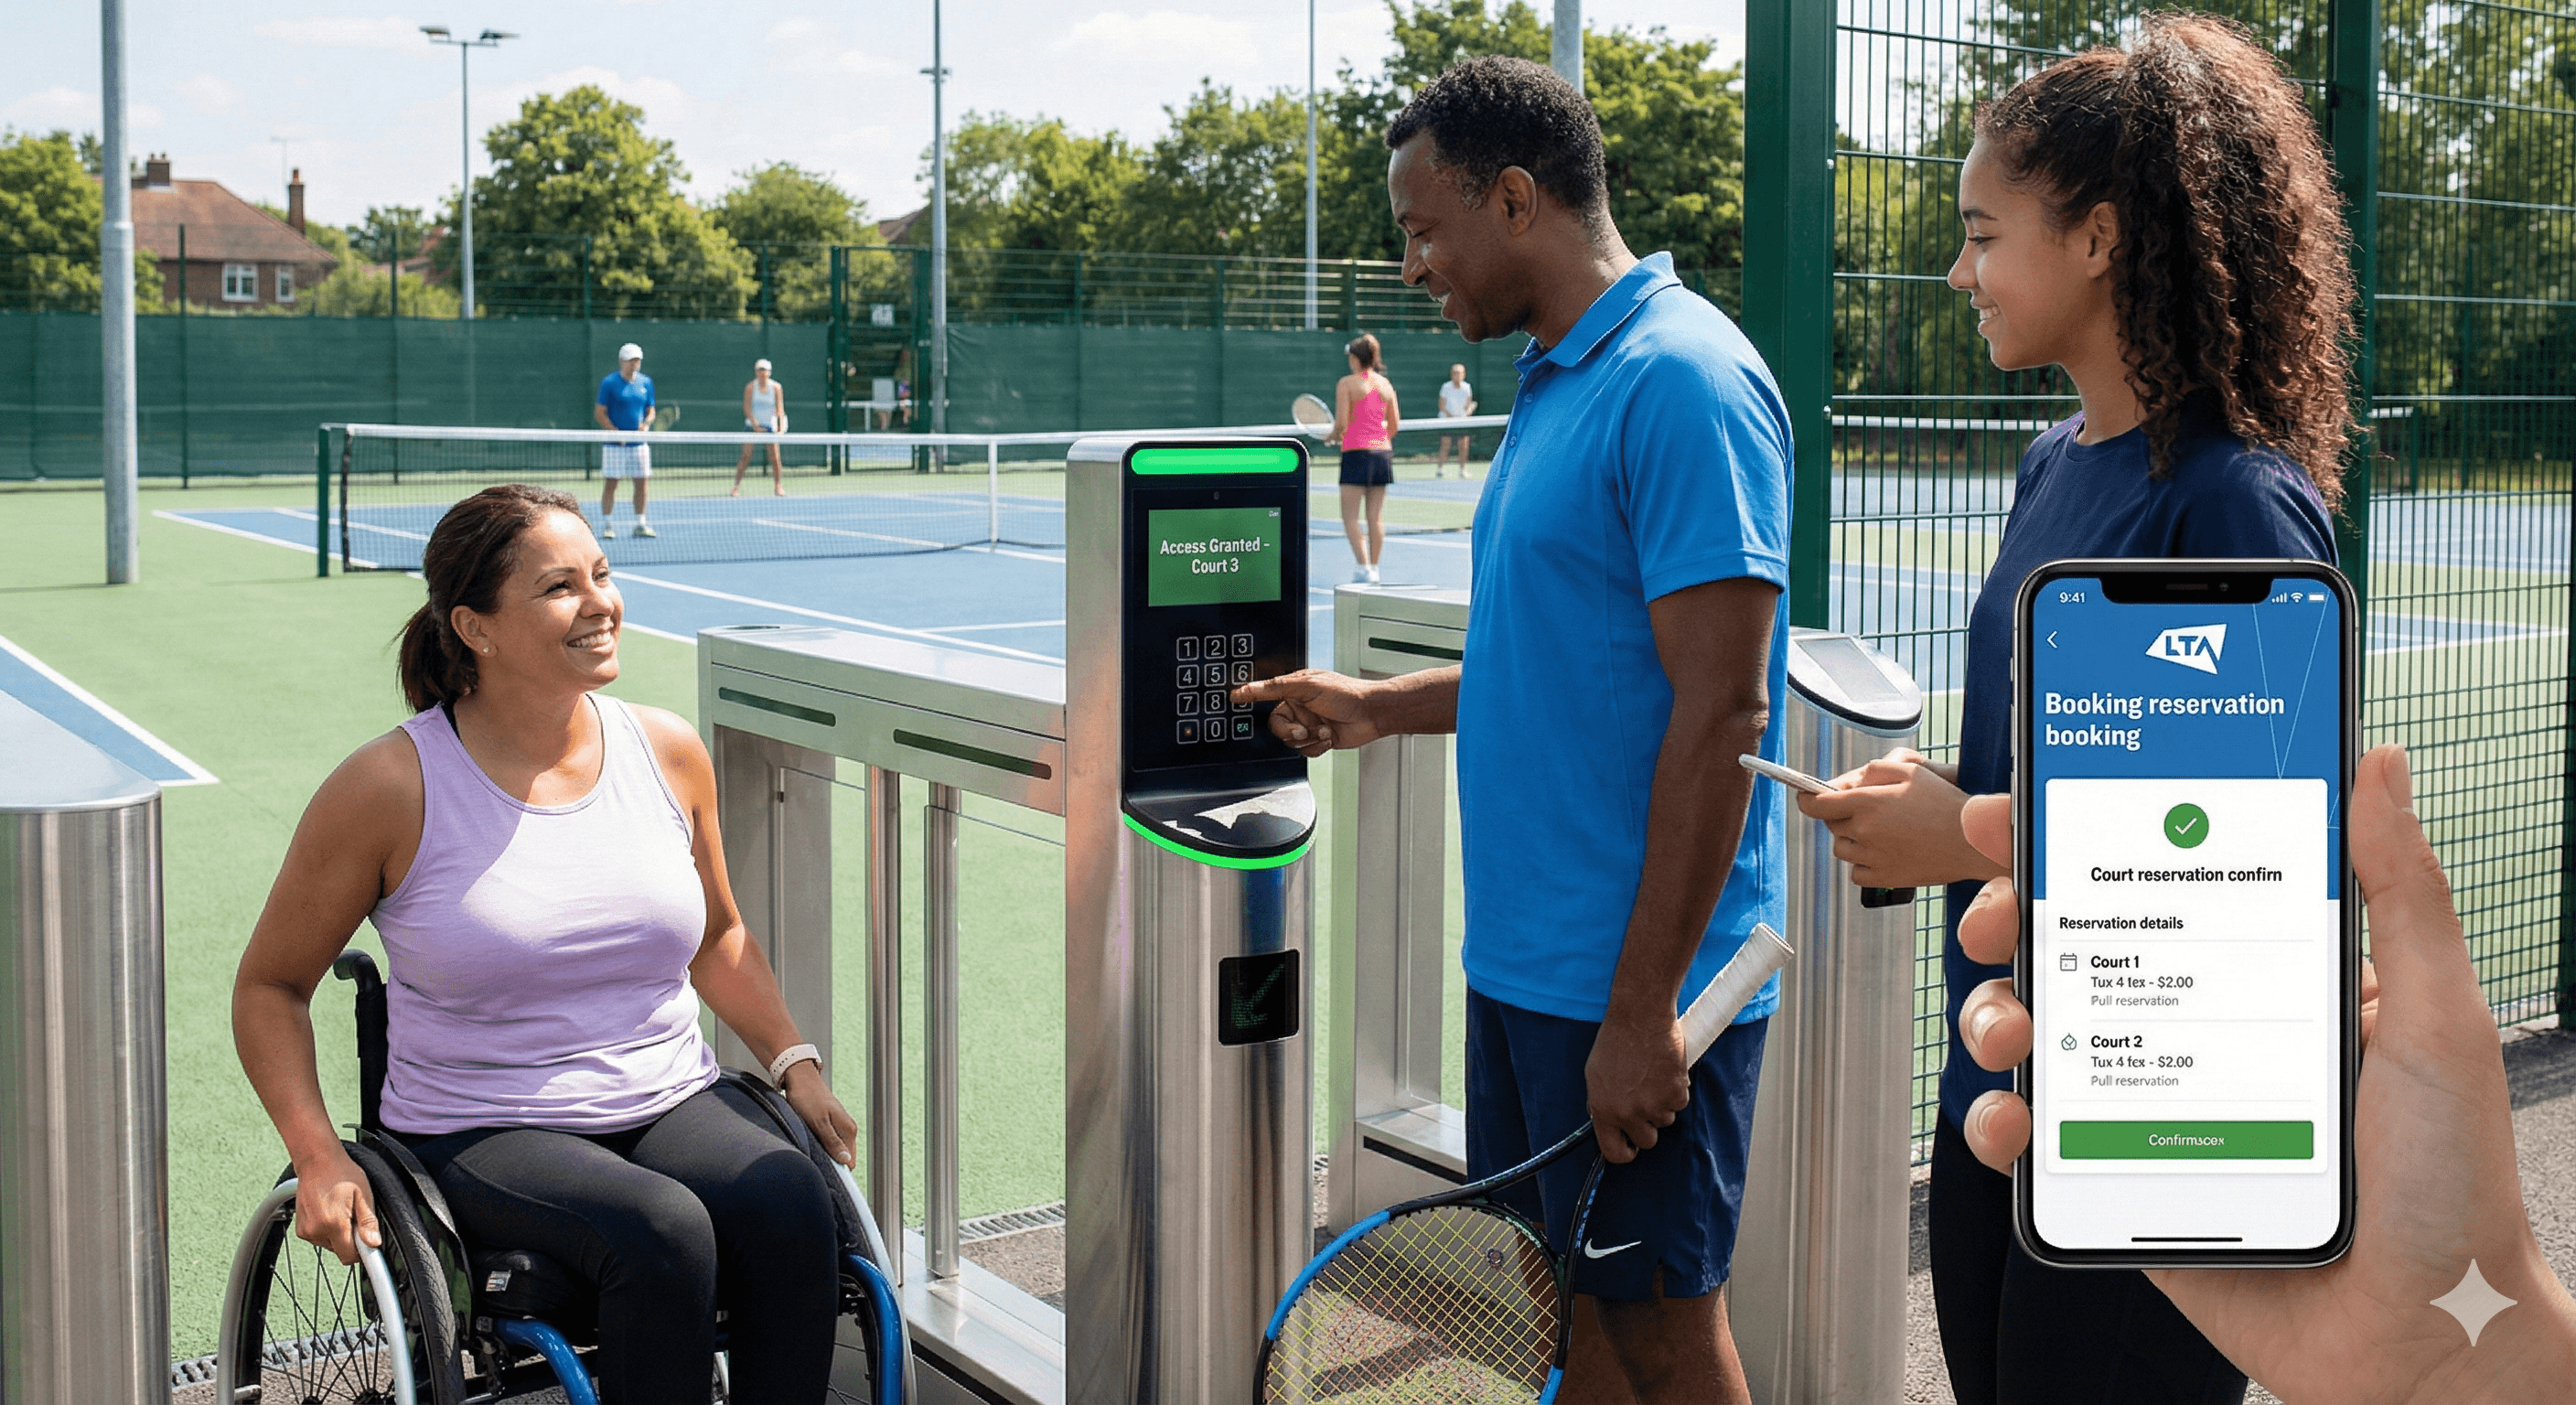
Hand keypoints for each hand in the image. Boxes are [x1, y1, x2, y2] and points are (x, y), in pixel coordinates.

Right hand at [293, 1145, 381, 1265]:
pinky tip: (329, 1211)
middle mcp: (316, 1230)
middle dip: (351, 1238)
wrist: (317, 1161)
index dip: (362, 1252)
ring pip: (331, 1244)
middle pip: (341, 1250)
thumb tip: (373, 1244)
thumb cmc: (341, 1173)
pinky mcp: (300, 1230)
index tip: (368, 1244)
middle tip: (353, 1214)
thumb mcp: (363, 1195)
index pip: (349, 1256)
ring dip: (339, 1233)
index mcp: (333, 1223)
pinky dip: (328, 1229)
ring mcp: (306, 1231)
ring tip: (340, 1209)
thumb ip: (368, 1223)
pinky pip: (321, 1238)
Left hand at [781, 1061, 858, 1168]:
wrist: (800, 1078)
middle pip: (843, 1157)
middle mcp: (847, 1129)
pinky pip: (829, 1142)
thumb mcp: (818, 1123)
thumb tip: (846, 1161)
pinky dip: (819, 1145)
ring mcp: (839, 1126)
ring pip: (835, 1150)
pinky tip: (809, 1141)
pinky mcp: (830, 1124)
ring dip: (823, 1153)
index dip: (837, 1170)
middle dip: (830, 1162)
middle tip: (812, 1158)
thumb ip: (833, 1142)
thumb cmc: (808, 1098)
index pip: (849, 1161)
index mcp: (849, 1129)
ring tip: (809, 1147)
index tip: (822, 1170)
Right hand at [1233, 669, 1387, 756]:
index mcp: (1295, 690)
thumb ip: (1275, 687)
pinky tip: (1329, 737)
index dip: (1254, 699)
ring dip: (1307, 739)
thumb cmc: (1346, 694)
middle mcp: (1301, 707)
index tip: (1234, 699)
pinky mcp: (1319, 740)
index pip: (1267, 698)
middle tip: (1303, 730)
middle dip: (1290, 731)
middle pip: (1277, 727)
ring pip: (1291, 742)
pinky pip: (1305, 752)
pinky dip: (1317, 747)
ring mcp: (1310, 725)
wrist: (1373, 714)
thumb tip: (1249, 687)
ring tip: (1323, 730)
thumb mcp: (1307, 686)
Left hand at [1584, 1007, 1690, 1163]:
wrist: (1640, 1017)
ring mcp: (1653, 1105)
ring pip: (1665, 1120)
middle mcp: (1628, 1113)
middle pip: (1647, 1141)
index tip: (1631, 1148)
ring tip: (1652, 1077)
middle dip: (1648, 1125)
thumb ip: (1602, 1103)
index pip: (1613, 1152)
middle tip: (1647, 1102)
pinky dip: (1676, 1089)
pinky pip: (1680, 1103)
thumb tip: (1608, 1121)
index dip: (1625, 1153)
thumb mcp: (1596, 1075)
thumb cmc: (1616, 1041)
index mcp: (1603, 1110)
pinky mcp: (1675, 1093)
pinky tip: (1665, 1070)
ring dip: (1662, 1104)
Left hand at [1794, 747, 2003, 887]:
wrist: (1972, 839)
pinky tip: (1887, 851)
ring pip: (1842, 849)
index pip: (1817, 804)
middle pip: (1832, 825)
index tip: (1806, 797)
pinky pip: (1857, 872)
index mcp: (1867, 803)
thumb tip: (1845, 782)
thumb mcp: (1910, 770)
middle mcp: (1864, 832)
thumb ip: (1871, 771)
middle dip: (1843, 815)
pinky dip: (1865, 863)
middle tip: (1871, 810)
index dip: (1807, 799)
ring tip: (1883, 831)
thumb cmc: (1943, 801)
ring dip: (1853, 839)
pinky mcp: (1883, 879)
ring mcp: (1872, 857)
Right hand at [1954, 746, 2575, 1403]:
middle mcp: (2198, 1027)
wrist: (2421, 1338)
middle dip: (2011, 918)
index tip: (2017, 810)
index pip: (2161, 878)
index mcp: (2265, 974)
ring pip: (2039, 1032)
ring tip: (2013, 1032)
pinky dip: (1997, 1120)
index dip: (2076, 836)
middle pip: (2075, 945)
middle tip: (2000, 921)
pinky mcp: (2118, 1179)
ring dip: (1993, 1014)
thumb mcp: (2438, 1020)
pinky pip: (2034, 1141)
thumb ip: (2403, 893)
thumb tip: (2381, 768)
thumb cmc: (2452, 1183)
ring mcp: (2152, 1102)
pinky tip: (2014, 1117)